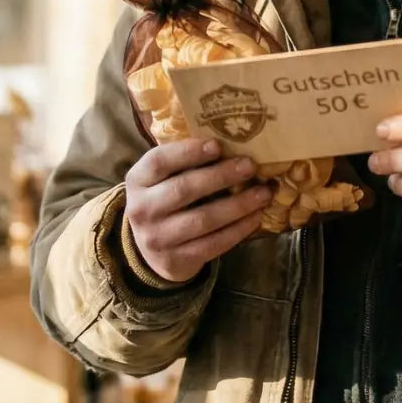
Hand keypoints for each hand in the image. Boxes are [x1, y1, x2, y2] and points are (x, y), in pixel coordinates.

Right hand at [125, 139, 272, 282]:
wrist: (151, 250)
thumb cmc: (166, 200)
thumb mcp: (163, 178)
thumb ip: (185, 162)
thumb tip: (232, 142)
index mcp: (138, 180)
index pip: (159, 161)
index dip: (189, 152)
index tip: (218, 145)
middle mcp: (141, 210)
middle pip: (184, 189)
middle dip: (221, 176)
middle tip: (250, 166)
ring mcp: (157, 238)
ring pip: (203, 219)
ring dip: (238, 205)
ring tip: (263, 193)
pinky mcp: (176, 260)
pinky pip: (213, 244)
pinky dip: (238, 230)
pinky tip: (256, 217)